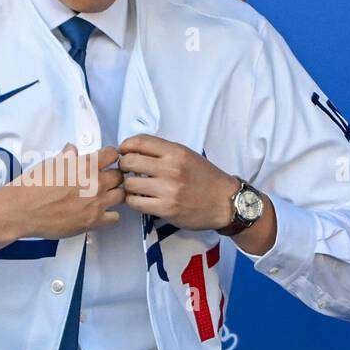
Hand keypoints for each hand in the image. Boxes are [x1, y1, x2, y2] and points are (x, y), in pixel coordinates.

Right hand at [0, 145, 123, 257]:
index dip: (110, 157)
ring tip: (103, 196)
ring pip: (121, 195)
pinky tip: (100, 212)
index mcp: (85, 165)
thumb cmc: (33, 187)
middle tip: (104, 180)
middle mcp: (95, 183)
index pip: (113, 154)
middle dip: (113, 176)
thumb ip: (66, 157)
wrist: (23, 210)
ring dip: (114, 195)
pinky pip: (115, 217)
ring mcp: (97, 203)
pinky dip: (110, 214)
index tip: (107, 161)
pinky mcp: (94, 221)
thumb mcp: (50, 164)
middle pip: (120, 176)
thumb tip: (71, 151)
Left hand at [117, 134, 239, 230]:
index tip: (124, 151)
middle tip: (127, 170)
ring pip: (129, 183)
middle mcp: (171, 169)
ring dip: (128, 185)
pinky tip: (140, 198)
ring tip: (135, 186)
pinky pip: (135, 202)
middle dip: (123, 166)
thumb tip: (135, 150)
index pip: (139, 141)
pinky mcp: (166, 208)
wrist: (225, 202)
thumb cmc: (206, 179)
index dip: (126, 146)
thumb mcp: (188, 156)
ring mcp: (168, 190)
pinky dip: (133, 200)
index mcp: (176, 152)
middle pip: (129, 161)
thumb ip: (163, 151)